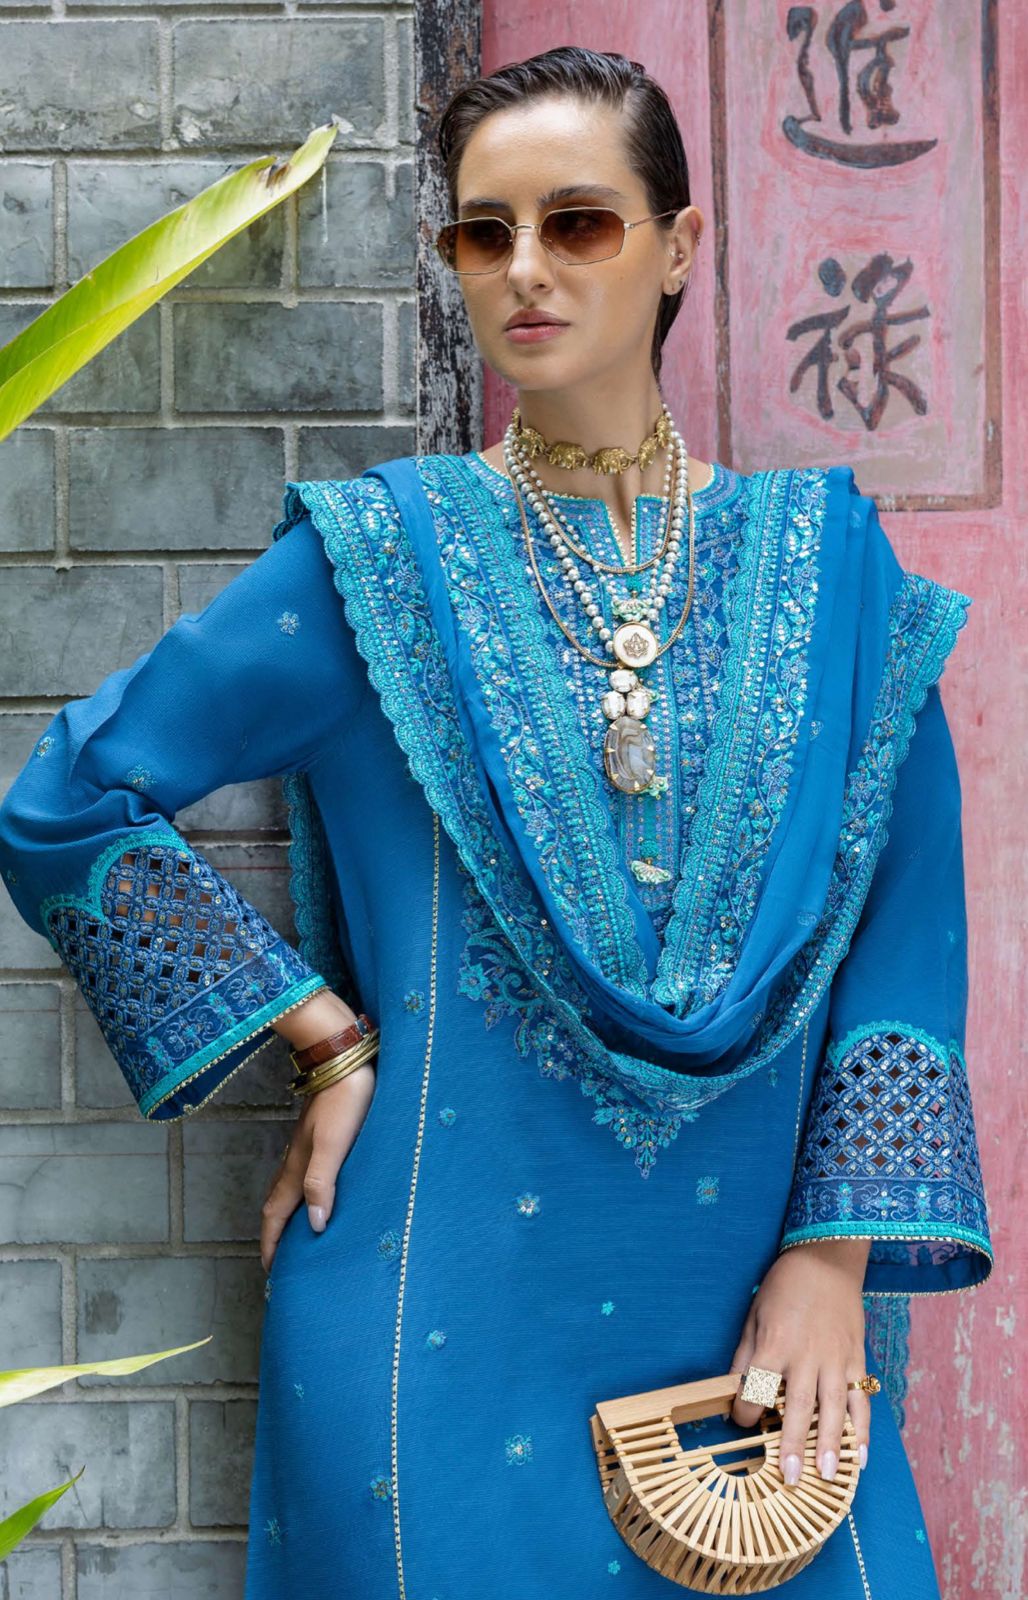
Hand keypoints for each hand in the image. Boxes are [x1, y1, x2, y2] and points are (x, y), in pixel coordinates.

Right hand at [260, 1062, 375, 1273]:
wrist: (343, 1057)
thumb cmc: (344, 1100)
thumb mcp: (335, 1144)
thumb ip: (322, 1183)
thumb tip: (314, 1227)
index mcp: (297, 1167)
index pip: (276, 1214)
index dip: (272, 1243)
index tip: (271, 1272)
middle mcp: (296, 1160)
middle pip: (279, 1206)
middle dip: (276, 1236)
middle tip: (282, 1263)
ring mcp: (306, 1147)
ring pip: (290, 1190)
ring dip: (289, 1217)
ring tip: (298, 1238)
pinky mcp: (319, 1136)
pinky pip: (304, 1177)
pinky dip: (303, 1196)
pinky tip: (319, 1196)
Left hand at [728, 1239, 872, 1484]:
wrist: (825, 1259)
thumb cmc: (783, 1287)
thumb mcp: (754, 1316)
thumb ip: (745, 1356)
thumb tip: (733, 1391)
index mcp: (775, 1344)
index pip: (756, 1389)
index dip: (745, 1411)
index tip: (740, 1420)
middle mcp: (806, 1355)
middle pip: (798, 1406)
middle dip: (792, 1444)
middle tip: (790, 1478)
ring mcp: (835, 1358)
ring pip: (834, 1408)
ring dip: (831, 1444)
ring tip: (827, 1475)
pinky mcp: (856, 1358)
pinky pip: (861, 1399)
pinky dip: (863, 1429)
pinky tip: (861, 1455)